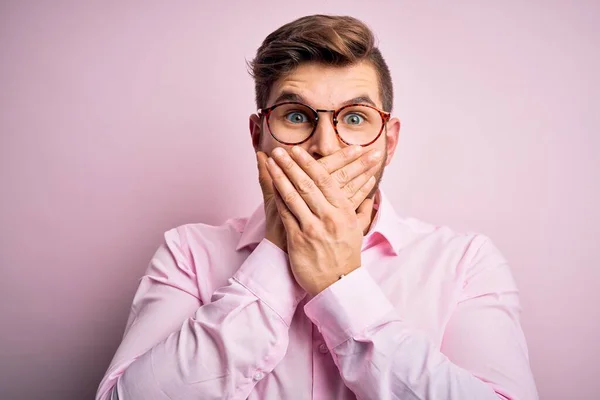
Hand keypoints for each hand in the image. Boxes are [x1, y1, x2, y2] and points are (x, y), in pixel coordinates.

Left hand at [266, 146, 381, 294]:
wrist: (338, 284)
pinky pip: (286, 214)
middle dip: (291, 164)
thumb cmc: (346, 255)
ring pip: (294, 196)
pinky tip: (271, 186)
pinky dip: (278, 198)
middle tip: (280, 150)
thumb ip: (364, 207)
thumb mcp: (358, 229)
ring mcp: (313, 229)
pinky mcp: (299, 240)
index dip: (309, 164)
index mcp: (344, 212)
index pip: (325, 181)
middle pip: (307, 184)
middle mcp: (329, 217)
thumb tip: (372, 190)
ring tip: (272, 163)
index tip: (298, 151)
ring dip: (281, 177)